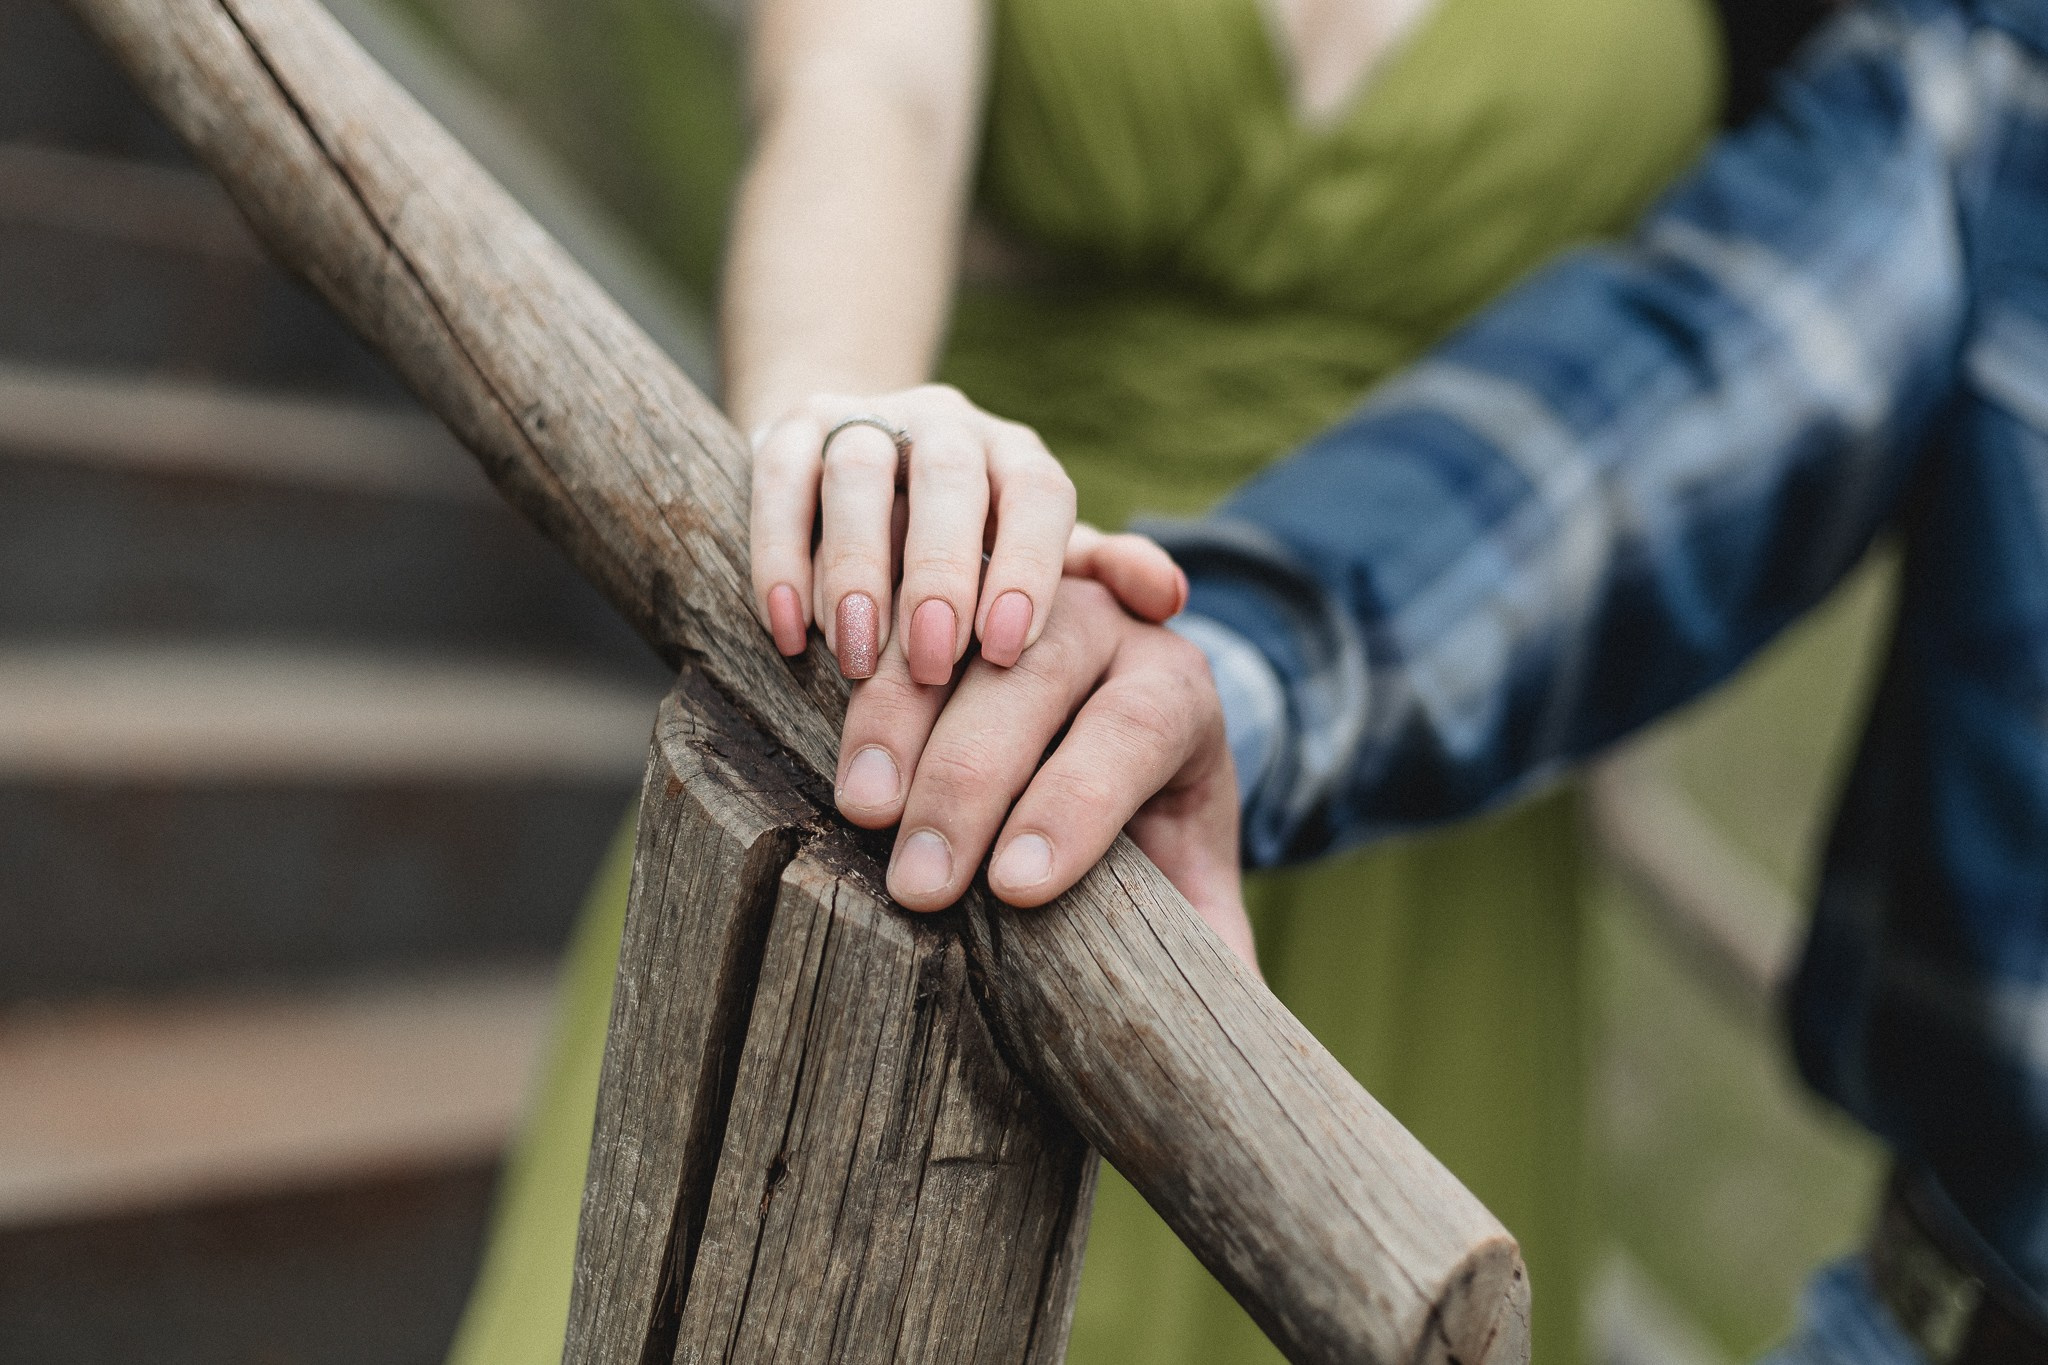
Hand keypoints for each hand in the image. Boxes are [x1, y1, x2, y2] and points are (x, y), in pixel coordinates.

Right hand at [749, 386, 1184, 681]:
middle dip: (940, 572)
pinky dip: (780, 555)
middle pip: (949, 477)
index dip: (1026, 564)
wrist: (858, 472)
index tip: (1006, 648)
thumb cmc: (967, 546)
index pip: (1036, 491)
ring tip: (856, 656)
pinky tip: (788, 629)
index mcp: (1015, 456)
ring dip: (855, 567)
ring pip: (859, 473)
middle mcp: (946, 425)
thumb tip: (1171, 597)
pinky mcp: (784, 431)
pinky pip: (778, 479)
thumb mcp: (1036, 560)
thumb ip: (1099, 576)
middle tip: (931, 661)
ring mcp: (862, 420)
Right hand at [831, 575, 1254, 970]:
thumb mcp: (1192, 871)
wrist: (1106, 717)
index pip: (1132, 731)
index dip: (1076, 805)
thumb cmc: (1143, 819)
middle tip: (919, 883)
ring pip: (958, 634)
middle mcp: (1105, 623)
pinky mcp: (947, 589)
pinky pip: (899, 615)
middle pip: (1036, 674)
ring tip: (862, 814)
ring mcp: (1016, 592)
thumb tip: (1251, 1039)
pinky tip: (837, 736)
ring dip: (902, 721)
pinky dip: (865, 673)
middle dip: (972, 779)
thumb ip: (1212, 939)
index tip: (1016, 888)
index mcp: (1175, 689)